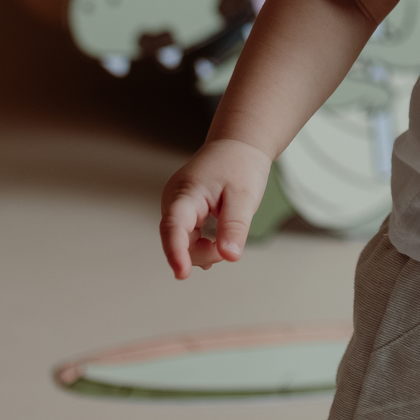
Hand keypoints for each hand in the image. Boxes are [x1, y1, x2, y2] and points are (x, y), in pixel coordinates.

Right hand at [159, 139, 273, 279]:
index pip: (174, 227)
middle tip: (232, 244)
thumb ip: (235, 226)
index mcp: (186, 193)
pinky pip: (187, 237)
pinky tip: (215, 248)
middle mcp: (174, 201)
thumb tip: (229, 256)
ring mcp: (177, 207)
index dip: (176, 252)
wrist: (238, 146)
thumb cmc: (240, 165)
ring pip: (183, 243)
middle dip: (205, 252)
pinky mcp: (183, 212)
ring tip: (228, 236)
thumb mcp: (245, 196)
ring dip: (205, 249)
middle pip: (179, 241)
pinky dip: (203, 245)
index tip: (182, 273)